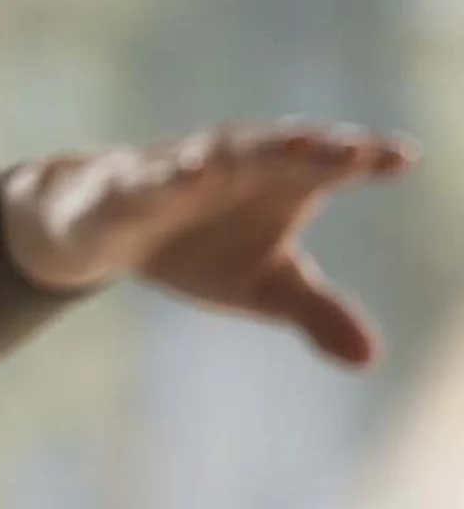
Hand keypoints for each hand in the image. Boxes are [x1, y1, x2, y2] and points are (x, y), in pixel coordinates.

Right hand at [0, 118, 420, 364]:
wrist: (105, 229)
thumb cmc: (201, 247)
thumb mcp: (265, 286)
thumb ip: (318, 312)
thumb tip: (370, 359)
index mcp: (280, 179)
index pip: (330, 165)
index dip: (366, 159)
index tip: (404, 160)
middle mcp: (236, 163)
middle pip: (281, 150)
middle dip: (315, 149)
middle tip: (355, 153)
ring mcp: (181, 168)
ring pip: (217, 152)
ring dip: (250, 149)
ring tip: (280, 150)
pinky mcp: (129, 185)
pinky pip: (150, 178)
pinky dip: (168, 175)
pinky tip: (188, 175)